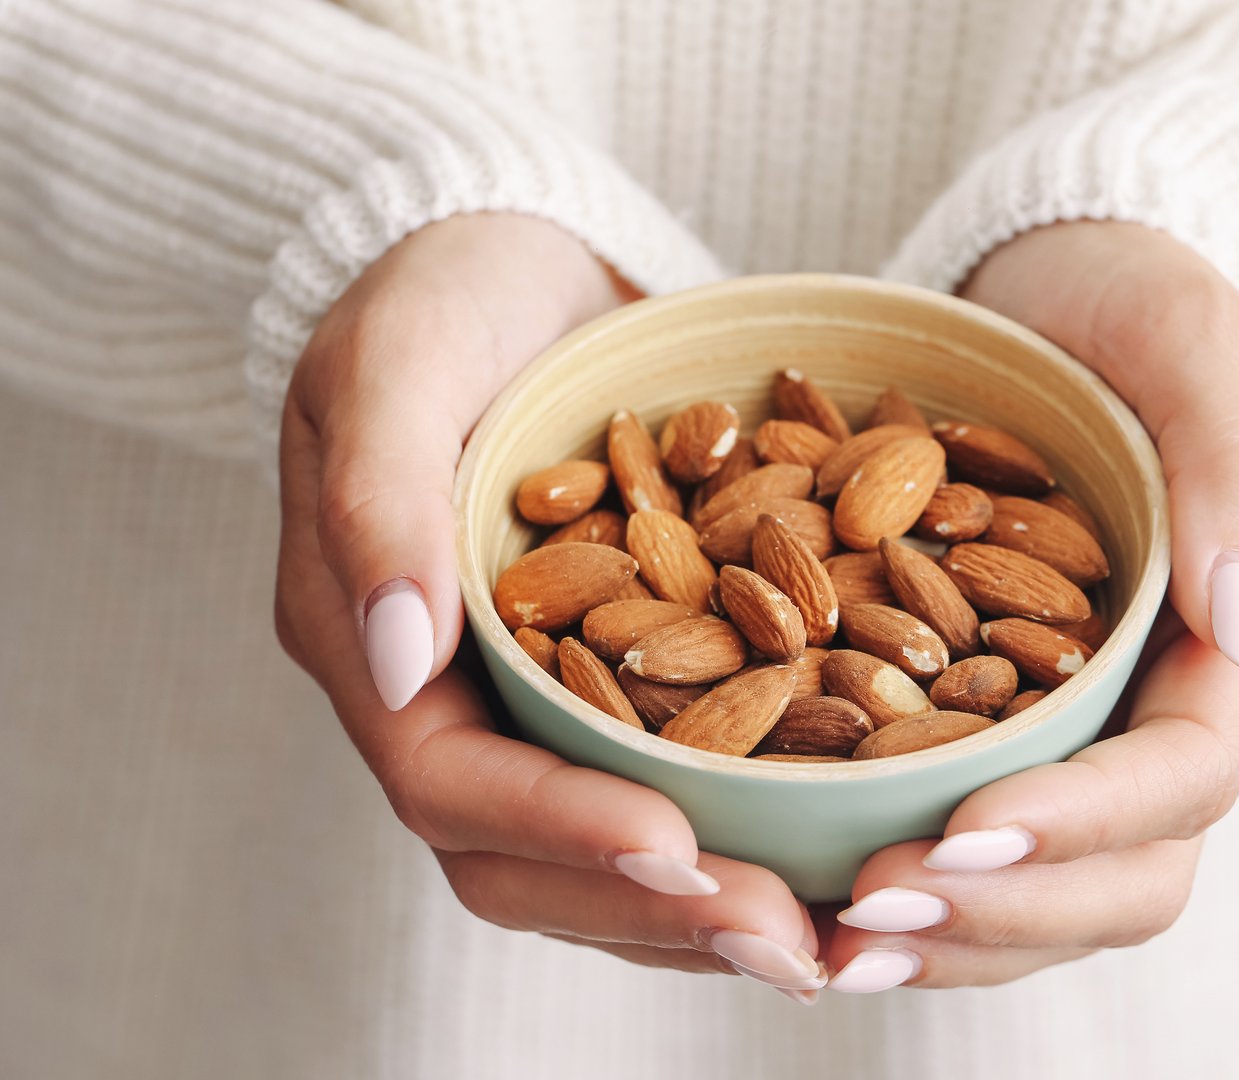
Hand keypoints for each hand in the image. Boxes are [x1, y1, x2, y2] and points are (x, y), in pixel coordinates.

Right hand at [274, 214, 825, 994]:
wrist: (519, 267)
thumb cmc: (446, 289)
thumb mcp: (398, 354)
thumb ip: (378, 493)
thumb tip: (394, 656)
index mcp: (363, 634)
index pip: (448, 779)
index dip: (557, 829)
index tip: (682, 851)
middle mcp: (436, 694)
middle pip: (523, 857)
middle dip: (650, 910)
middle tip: (787, 940)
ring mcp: (517, 699)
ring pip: (592, 856)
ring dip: (700, 910)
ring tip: (822, 938)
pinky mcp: (598, 683)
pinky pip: (654, 791)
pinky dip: (729, 841)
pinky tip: (819, 863)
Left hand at [817, 220, 1238, 991]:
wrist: (1056, 288)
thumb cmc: (1132, 297)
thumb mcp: (1189, 339)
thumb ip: (1232, 464)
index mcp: (1229, 638)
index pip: (1183, 776)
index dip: (1083, 824)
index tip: (959, 832)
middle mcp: (1163, 708)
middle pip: (1125, 875)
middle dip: (1005, 910)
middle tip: (869, 916)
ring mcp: (1084, 729)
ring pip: (1049, 890)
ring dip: (950, 936)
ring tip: (830, 947)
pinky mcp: (1005, 726)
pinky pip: (974, 843)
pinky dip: (913, 890)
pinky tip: (817, 903)